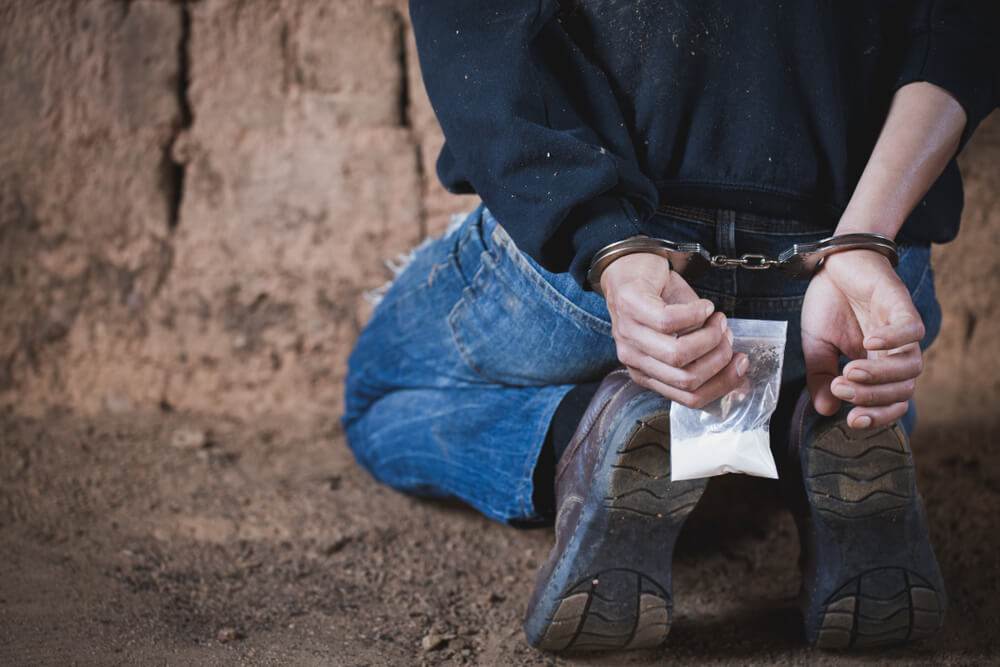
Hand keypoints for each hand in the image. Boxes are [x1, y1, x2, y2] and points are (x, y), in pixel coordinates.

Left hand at [601, 252, 748, 408]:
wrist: (630, 265)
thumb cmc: (659, 300)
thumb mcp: (683, 333)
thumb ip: (703, 353)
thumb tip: (736, 364)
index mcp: (647, 373)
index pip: (689, 397)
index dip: (722, 383)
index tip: (741, 364)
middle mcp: (634, 359)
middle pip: (687, 380)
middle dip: (719, 360)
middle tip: (727, 336)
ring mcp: (629, 335)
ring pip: (678, 355)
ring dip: (710, 337)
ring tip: (717, 319)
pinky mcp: (630, 307)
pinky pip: (668, 321)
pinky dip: (696, 313)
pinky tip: (705, 306)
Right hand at [801, 250, 924, 428]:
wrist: (833, 263)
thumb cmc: (829, 303)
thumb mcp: (816, 346)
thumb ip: (821, 378)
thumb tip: (826, 410)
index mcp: (875, 365)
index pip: (890, 401)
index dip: (877, 416)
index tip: (851, 421)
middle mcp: (893, 352)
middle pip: (904, 390)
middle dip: (872, 397)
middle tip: (840, 389)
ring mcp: (900, 330)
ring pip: (912, 366)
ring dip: (881, 376)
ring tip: (850, 371)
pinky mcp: (901, 306)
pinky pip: (911, 331)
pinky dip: (893, 340)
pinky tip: (869, 342)